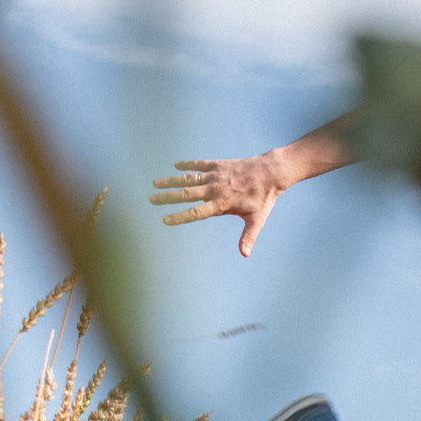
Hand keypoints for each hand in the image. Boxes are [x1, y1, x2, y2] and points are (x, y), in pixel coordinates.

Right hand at [151, 153, 288, 256]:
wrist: (270, 173)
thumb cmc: (263, 198)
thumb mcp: (257, 219)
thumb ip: (248, 236)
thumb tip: (245, 254)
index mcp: (222, 204)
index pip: (196, 213)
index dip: (179, 217)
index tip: (165, 220)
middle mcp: (215, 189)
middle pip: (185, 194)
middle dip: (167, 198)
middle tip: (150, 200)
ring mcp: (215, 176)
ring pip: (188, 179)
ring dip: (171, 181)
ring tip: (155, 183)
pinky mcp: (218, 165)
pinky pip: (198, 165)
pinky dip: (187, 165)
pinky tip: (176, 166)